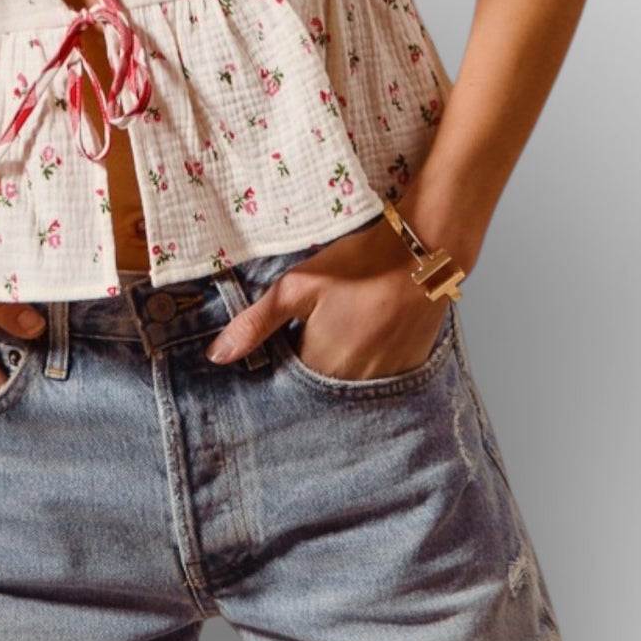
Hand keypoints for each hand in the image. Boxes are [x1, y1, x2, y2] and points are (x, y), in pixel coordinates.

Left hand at [205, 219, 449, 379]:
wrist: (423, 254)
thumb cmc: (359, 265)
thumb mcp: (298, 286)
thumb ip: (256, 323)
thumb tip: (216, 357)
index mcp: (320, 367)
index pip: (288, 381)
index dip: (281, 358)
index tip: (285, 338)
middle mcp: (352, 385)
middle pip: (318, 384)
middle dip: (310, 361)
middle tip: (317, 325)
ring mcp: (385, 381)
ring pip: (347, 382)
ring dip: (340, 363)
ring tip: (345, 326)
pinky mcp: (409, 371)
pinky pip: (378, 379)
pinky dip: (369, 361)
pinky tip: (368, 332)